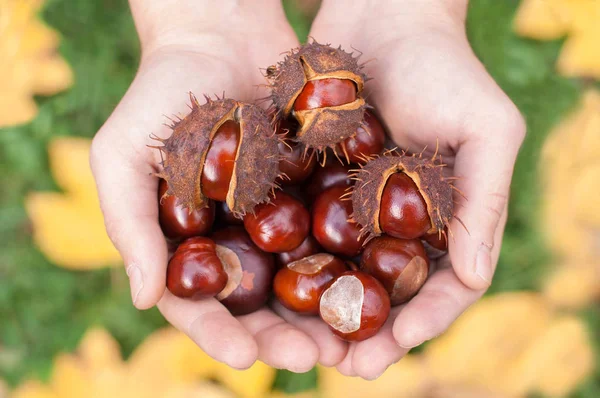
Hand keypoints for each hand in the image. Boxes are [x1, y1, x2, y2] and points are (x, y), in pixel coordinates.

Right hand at [90, 0, 347, 371]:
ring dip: (326, 312)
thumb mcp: (122, 155)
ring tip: (350, 338)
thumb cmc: (157, 95)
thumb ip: (128, 225)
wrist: (218, 34)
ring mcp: (277, 218)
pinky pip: (334, 230)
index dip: (219, 334)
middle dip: (283, 335)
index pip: (201, 305)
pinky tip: (375, 280)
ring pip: (303, 278)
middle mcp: (235, 241)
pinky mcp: (314, 190)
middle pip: (260, 304)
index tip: (244, 356)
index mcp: (188, 245)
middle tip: (312, 357)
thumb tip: (144, 298)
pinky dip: (352, 258)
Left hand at [310, 0, 525, 378]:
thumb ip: (485, 201)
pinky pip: (305, 231)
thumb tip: (478, 278)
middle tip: (342, 365)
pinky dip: (294, 262)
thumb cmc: (445, 67)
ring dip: (326, 311)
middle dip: (369, 331)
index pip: (444, 286)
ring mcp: (359, 206)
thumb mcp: (486, 128)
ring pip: (343, 273)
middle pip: (387, 292)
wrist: (382, 15)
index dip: (423, 323)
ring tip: (303, 343)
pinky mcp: (319, 184)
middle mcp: (402, 221)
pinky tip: (270, 287)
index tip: (392, 349)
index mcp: (449, 218)